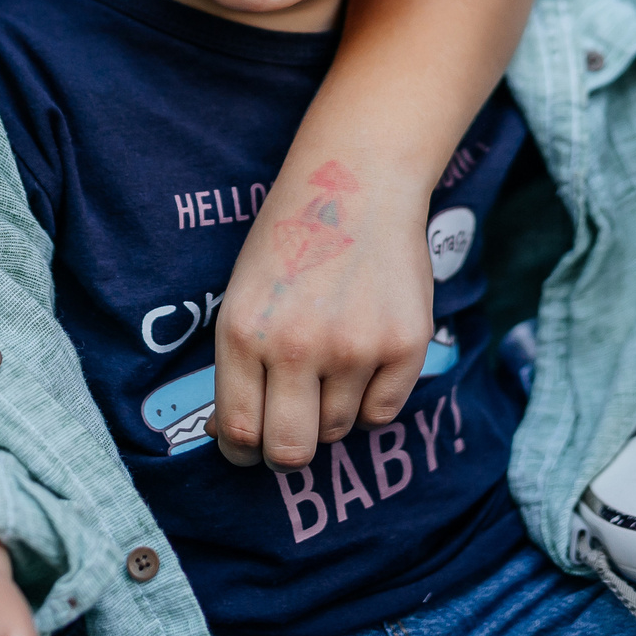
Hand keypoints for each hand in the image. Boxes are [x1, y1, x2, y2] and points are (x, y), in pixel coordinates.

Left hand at [213, 157, 430, 470]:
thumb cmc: (291, 240)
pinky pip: (382, 412)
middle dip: (286, 452)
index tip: (247, 447)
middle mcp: (295, 346)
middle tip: (289, 433)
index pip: (239, 431)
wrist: (357, 184)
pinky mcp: (404, 345)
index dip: (241, 451)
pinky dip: (369, 401)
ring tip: (330, 365)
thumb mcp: (242, 295)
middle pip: (290, 451)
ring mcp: (354, 347)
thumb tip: (231, 435)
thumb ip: (237, 365)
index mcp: (242, 332)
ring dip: (329, 414)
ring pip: (337, 430)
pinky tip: (363, 360)